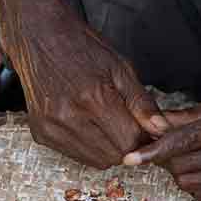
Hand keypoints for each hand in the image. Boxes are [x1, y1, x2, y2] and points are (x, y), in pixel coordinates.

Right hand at [3, 4, 166, 167]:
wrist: (39, 40)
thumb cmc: (81, 48)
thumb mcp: (121, 68)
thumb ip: (141, 102)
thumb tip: (161, 129)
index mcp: (94, 98)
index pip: (132, 140)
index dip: (145, 138)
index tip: (146, 129)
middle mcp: (69, 117)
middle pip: (114, 155)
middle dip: (126, 145)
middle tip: (126, 125)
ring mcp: (52, 127)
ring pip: (95, 160)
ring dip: (107, 148)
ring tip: (105, 123)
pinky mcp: (40, 133)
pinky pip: (73, 155)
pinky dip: (86, 146)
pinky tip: (85, 124)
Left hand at [123, 90, 200, 200]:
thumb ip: (187, 116)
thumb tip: (152, 124)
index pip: (185, 140)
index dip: (154, 150)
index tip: (131, 158)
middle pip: (182, 164)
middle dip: (165, 158)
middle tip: (166, 148)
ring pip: (189, 182)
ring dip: (178, 172)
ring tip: (188, 156)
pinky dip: (194, 183)